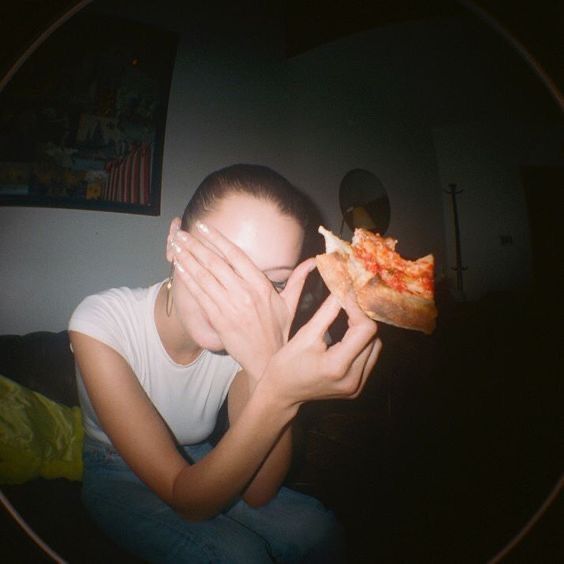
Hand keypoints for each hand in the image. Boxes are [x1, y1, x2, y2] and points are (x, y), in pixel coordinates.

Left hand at [171, 223, 314, 377]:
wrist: (267, 361)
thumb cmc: (279, 332)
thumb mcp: (291, 304)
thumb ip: (299, 279)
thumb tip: (314, 261)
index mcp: (261, 286)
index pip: (236, 255)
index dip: (218, 239)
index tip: (204, 227)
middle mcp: (244, 293)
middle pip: (216, 263)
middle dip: (196, 246)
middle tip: (181, 232)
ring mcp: (230, 306)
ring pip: (204, 277)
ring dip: (187, 259)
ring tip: (175, 245)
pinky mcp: (219, 319)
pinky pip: (200, 295)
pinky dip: (189, 280)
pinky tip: (179, 268)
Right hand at [260, 292, 381, 406]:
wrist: (281, 393)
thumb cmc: (286, 364)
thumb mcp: (305, 334)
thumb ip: (328, 312)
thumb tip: (343, 290)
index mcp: (337, 366)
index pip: (366, 329)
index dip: (359, 308)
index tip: (348, 295)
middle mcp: (352, 379)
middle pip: (372, 337)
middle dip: (361, 317)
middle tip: (347, 304)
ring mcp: (356, 387)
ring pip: (375, 347)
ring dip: (364, 331)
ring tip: (347, 319)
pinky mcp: (357, 389)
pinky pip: (369, 359)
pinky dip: (362, 344)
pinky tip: (348, 337)